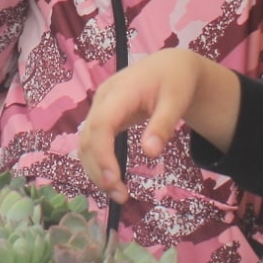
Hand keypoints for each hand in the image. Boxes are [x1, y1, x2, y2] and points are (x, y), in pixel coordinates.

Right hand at [77, 48, 235, 203]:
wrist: (169, 66)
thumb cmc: (175, 80)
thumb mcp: (176, 101)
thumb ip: (163, 125)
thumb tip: (151, 154)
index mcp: (120, 92)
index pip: (101, 125)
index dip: (102, 154)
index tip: (114, 181)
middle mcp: (102, 100)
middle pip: (88, 138)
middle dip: (99, 170)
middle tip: (121, 196)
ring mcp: (99, 108)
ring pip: (85, 143)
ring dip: (96, 170)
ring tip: (118, 194)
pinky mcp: (102, 117)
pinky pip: (93, 142)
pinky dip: (99, 162)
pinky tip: (113, 179)